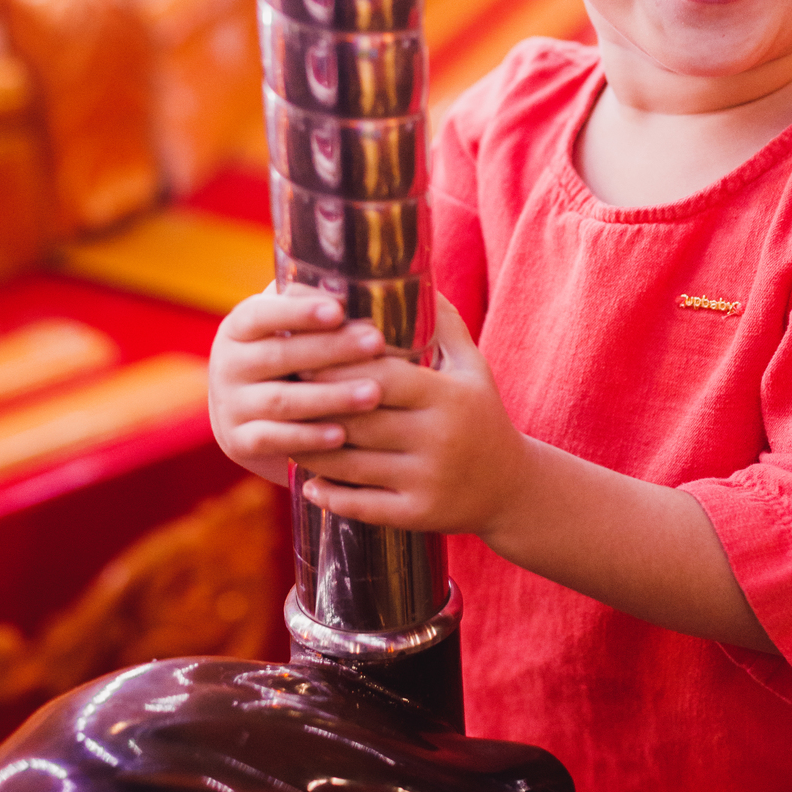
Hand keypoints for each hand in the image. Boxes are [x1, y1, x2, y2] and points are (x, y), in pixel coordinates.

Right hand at [208, 282, 387, 483]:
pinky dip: (309, 437)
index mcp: (239, 327)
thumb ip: (311, 305)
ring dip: (330, 396)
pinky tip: (342, 434)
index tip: (337, 309)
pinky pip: (275, 440)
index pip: (262, 314)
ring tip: (373, 393)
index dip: (298, 311)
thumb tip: (354, 289)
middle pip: (279, 355)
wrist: (243, 413)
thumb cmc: (284, 355)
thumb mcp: (287, 326)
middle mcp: (228, 364)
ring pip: (282, 400)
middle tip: (376, 342)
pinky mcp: (240, 442)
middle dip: (332, 349)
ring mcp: (231, 405)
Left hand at [298, 295, 534, 538]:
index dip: (338, 366)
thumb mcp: (474, 366)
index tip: (302, 355)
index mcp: (446, 397)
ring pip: (351, 465)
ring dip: (311, 450)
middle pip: (358, 419)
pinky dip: (331, 496)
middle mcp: (437, 438)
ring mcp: (426, 480)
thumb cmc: (482, 415)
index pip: (380, 376)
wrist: (513, 488)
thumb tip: (411, 276)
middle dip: (314, 405)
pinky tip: (309, 483)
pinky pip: (362, 507)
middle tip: (279, 391)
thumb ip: (444, 322)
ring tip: (282, 433)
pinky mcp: (417, 516)